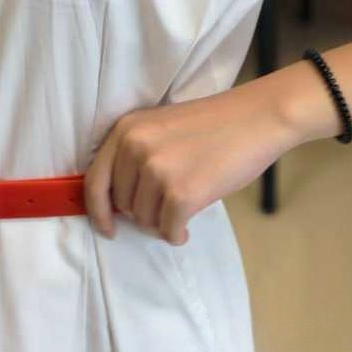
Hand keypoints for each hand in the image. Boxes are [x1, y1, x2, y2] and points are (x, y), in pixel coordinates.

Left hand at [84, 77, 292, 244]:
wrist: (255, 118)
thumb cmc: (213, 124)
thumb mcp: (160, 127)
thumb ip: (135, 154)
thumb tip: (118, 203)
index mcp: (126, 129)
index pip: (96, 180)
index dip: (98, 210)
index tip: (108, 228)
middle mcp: (135, 147)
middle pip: (122, 205)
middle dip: (143, 212)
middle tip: (169, 204)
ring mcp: (157, 170)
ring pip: (144, 220)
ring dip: (162, 222)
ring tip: (184, 206)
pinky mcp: (180, 193)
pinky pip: (168, 230)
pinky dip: (177, 233)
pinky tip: (189, 223)